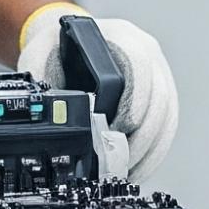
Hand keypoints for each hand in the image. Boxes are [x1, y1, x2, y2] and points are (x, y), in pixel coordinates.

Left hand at [18, 5, 179, 181]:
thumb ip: (43, 80)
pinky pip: (166, 127)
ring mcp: (158, 74)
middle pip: (160, 97)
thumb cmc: (56, 46)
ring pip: (168, 117)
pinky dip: (153, 152)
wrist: (65, 42)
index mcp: (122, 36)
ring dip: (150, 150)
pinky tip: (137, 167)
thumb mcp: (41, 55)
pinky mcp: (160, 95)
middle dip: (142, 136)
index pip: (140, 64)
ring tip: (127, 171)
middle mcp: (148, 53)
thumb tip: (49, 114)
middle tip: (121, 161)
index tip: (121, 127)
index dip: (134, 99)